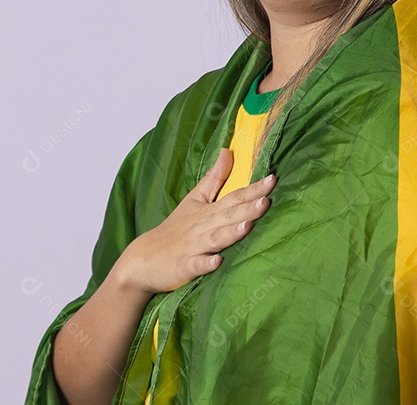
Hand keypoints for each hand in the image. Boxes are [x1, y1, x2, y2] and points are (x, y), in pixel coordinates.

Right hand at [114, 147, 275, 295]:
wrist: (144, 258)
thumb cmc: (175, 228)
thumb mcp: (194, 199)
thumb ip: (214, 177)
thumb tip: (228, 151)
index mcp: (208, 211)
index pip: (233, 197)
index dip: (253, 189)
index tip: (272, 179)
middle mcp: (203, 227)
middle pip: (227, 216)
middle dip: (247, 208)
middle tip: (266, 199)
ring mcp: (194, 247)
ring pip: (215, 239)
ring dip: (230, 232)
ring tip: (247, 226)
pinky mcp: (184, 266)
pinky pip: (196, 265)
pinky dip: (206, 263)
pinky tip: (217, 262)